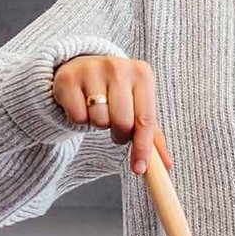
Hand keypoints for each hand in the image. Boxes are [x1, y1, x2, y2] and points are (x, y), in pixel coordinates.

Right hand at [52, 55, 171, 175]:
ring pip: (99, 120)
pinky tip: (82, 105)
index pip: (146, 119)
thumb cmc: (116, 90)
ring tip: (98, 110)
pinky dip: (79, 119)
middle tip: (115, 129)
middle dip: (119, 134)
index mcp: (142, 73)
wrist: (83, 66)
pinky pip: (77, 117)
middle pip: (122, 122)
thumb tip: (166, 165)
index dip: (143, 147)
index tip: (139, 169)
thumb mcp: (137, 104)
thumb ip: (151, 134)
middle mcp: (118, 67)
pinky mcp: (68, 78)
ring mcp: (92, 70)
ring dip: (98, 124)